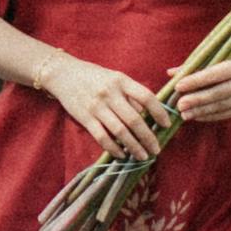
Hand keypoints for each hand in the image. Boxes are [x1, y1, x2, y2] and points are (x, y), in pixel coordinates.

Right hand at [39, 52, 175, 162]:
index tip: (167, 125)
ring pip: (120, 131)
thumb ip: (130, 93)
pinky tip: (122, 155)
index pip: (146, 97)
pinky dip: (114, 148)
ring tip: (143, 156)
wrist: (63, 73)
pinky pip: (102, 137)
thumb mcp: (114, 78)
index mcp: (121, 81)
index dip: (159, 112)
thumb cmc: (93, 76)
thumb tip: (148, 114)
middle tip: (156, 149)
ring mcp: (96, 106)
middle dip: (148, 137)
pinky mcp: (85, 118)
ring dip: (134, 146)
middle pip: (135, 119)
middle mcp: (110, 93)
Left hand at [173, 33, 230, 122]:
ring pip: (223, 106)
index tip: (179, 86)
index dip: (196, 81)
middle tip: (179, 105)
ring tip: (185, 114)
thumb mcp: (224, 51)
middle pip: (218, 93)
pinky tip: (198, 116)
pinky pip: (229, 113)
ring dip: (202, 111)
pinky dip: (212, 115)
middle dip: (197, 100)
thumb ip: (198, 62)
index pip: (215, 74)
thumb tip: (171, 73)